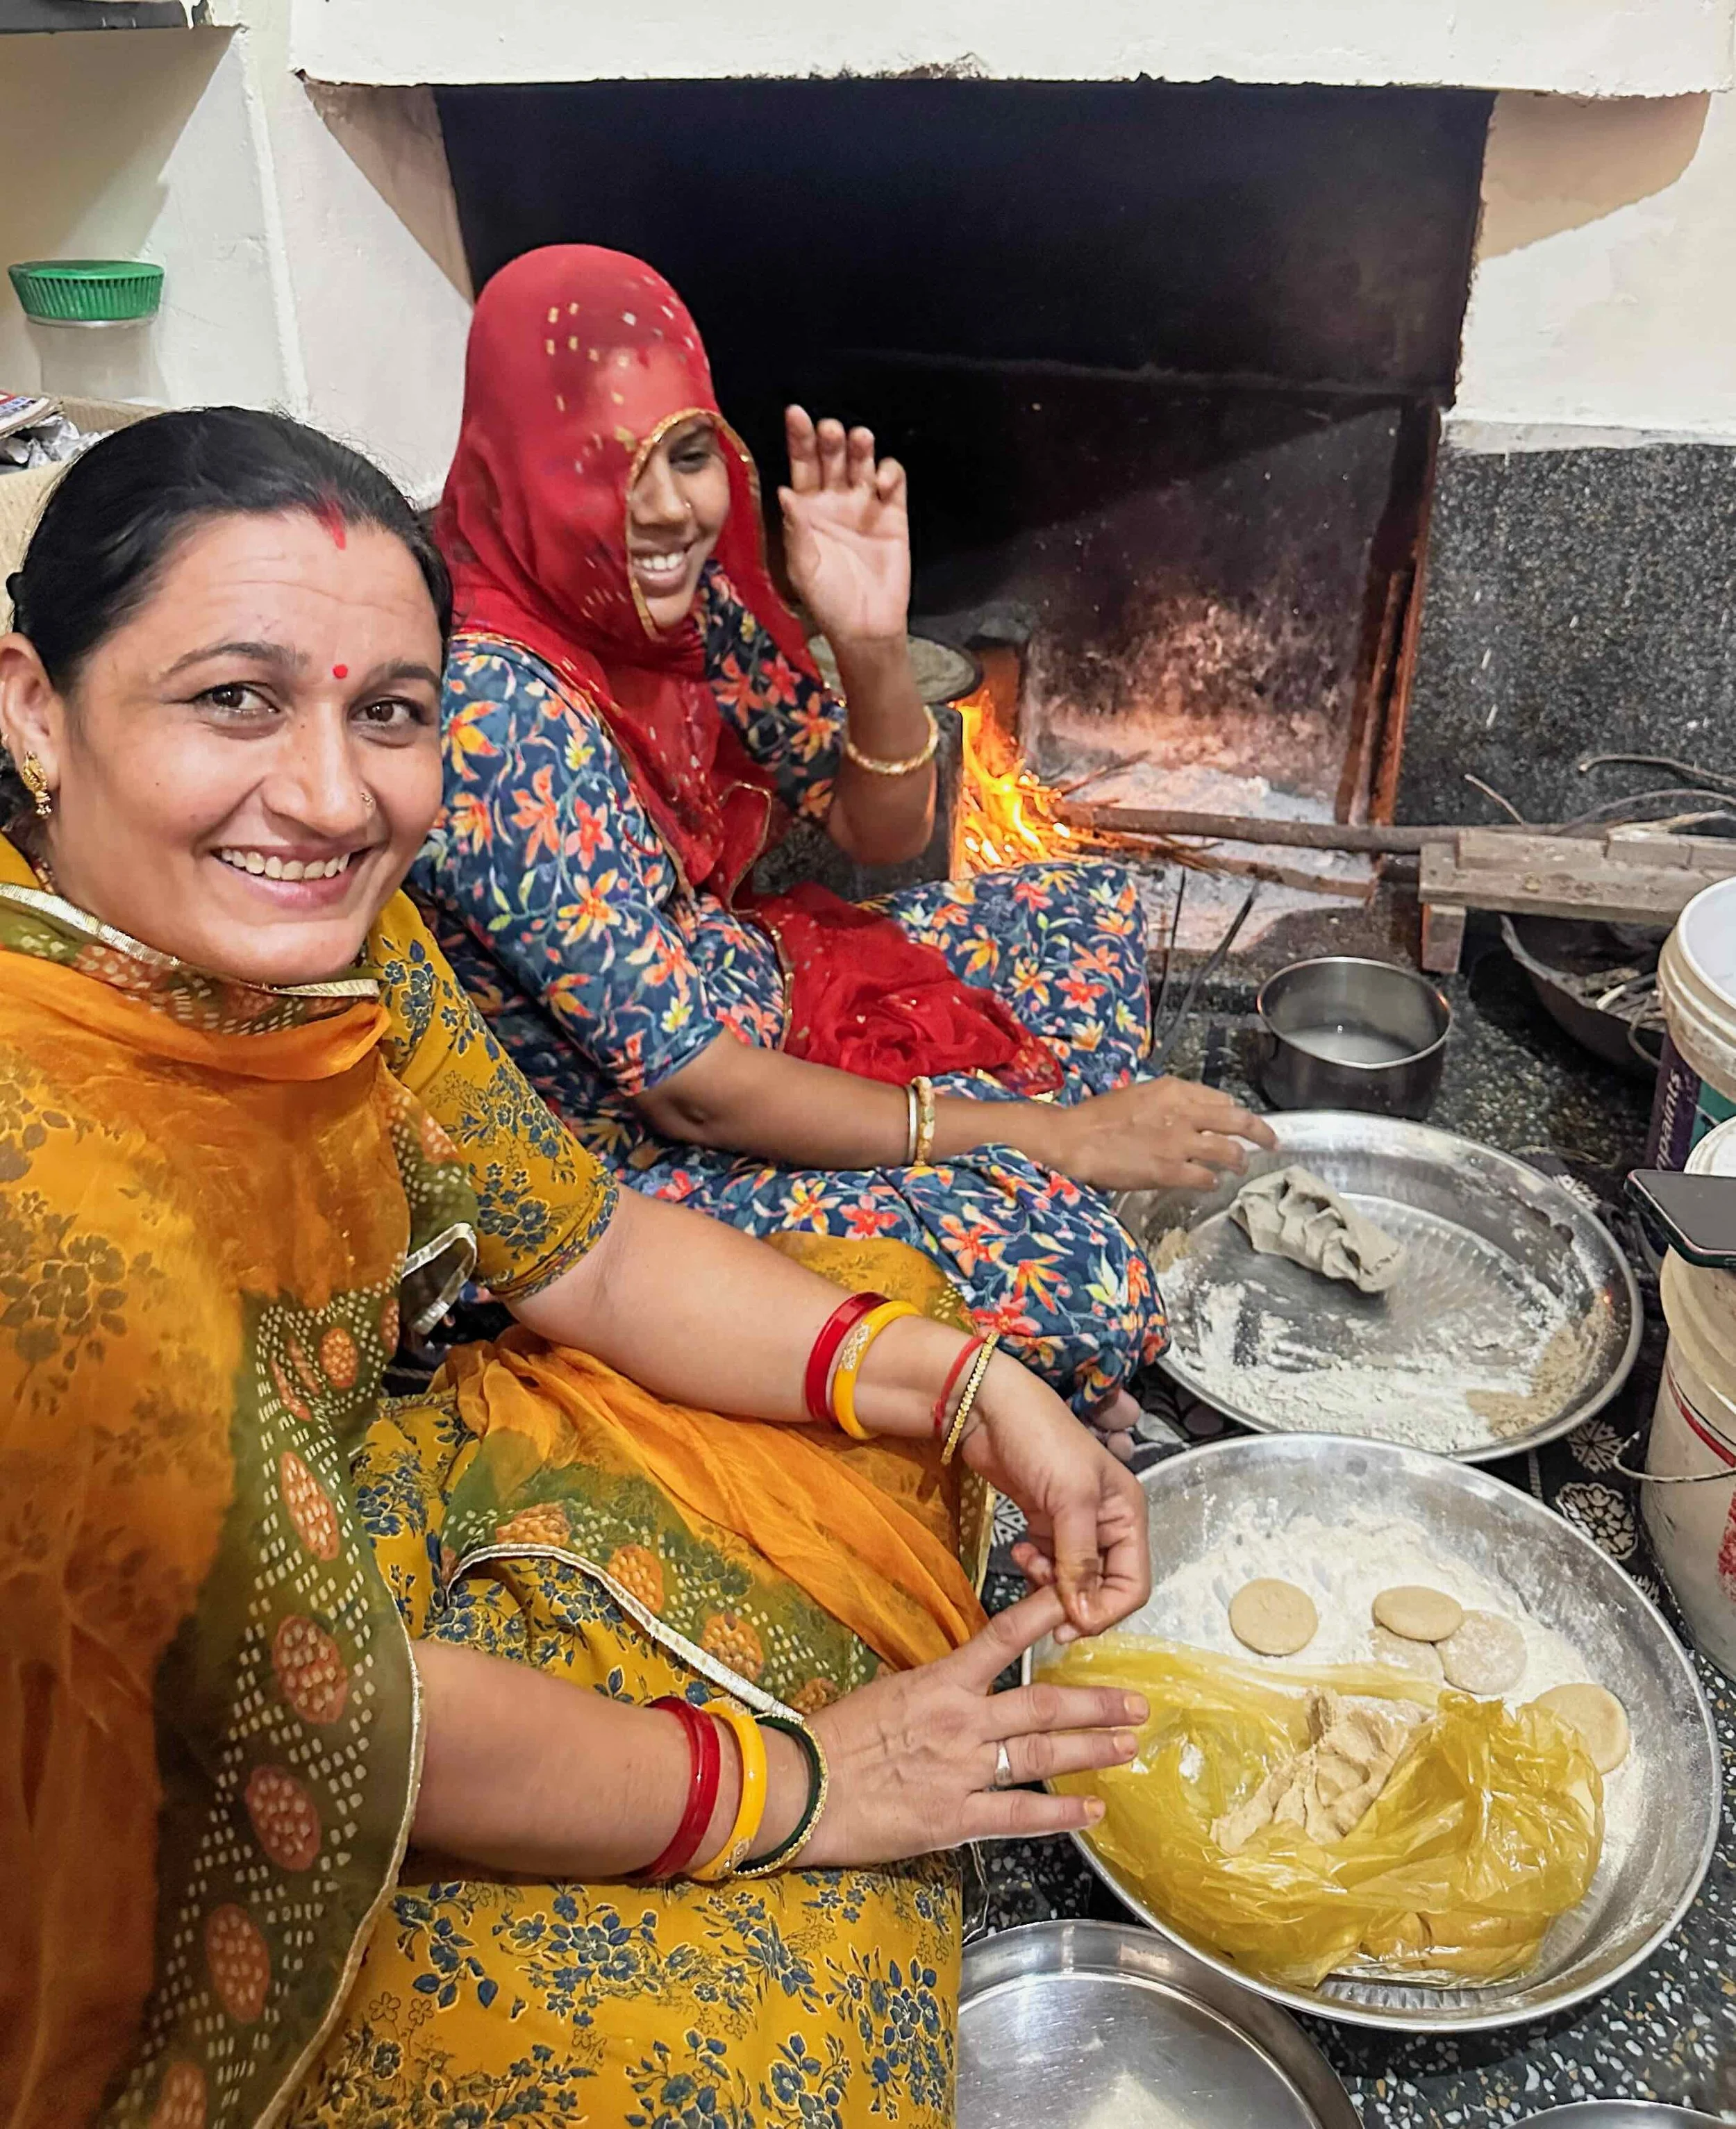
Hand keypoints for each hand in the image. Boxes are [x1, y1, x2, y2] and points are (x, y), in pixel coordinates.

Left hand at [779, 406, 910, 646]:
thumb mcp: (803, 568)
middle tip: (830, 431)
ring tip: (858, 440)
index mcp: (807, 508)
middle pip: (831, 457)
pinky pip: (894, 481)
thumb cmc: (827, 600)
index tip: (796, 415)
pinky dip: (890, 473)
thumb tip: (784, 492)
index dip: (799, 439)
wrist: (865, 626)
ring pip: (863, 462)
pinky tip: (882, 483)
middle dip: (830, 439)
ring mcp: (866, 503)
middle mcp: (835, 499)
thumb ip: (796, 530)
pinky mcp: (895, 513)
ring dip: (860, 447)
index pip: (801, 464)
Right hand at [802, 1588, 1142, 1866]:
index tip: (1081, 1605)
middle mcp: (961, 1721)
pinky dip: (1062, 1813)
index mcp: (941, 1682)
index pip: (1003, 1637)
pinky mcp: (957, 1818)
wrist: (802, 1787)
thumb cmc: (837, 1738)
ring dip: (1092, 1750)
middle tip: (1138, 1703)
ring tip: (1128, 1746)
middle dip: (1096, 1703)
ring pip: (1042, 1756)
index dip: (1046, 1616)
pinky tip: (1093, 1810)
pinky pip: (1021, 1815)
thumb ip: (937, 1692)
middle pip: (1043, 1705)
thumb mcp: (889, 1694)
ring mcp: (963, 1770)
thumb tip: (968, 1689)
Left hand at [960, 1353, 1150, 1634]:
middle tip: (1041, 1606)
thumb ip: (1080, 1557)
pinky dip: (1035, 1569)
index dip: (1106, 1610)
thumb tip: (1083, 1613)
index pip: (1133, 1584)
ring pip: (1073, 1582)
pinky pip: (1049, 1566)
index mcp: (1127, 1515)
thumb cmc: (1040, 1438)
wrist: (989, 1409)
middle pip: (1103, 1588)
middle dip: (1074, 1599)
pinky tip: (1020, 1552)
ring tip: (1028, 1564)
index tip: (1071, 1623)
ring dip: (1050, 1585)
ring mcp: (1074, 1526)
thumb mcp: (1070, 1498)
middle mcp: (1107, 1524)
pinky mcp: (1045, 1525)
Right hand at [1039, 1077, 1275, 1193]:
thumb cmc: (1100, 1116)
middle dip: (1260, 1131)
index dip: (1236, 1111)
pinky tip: (1212, 1182)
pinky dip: (1213, 1180)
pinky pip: (1205, 1177)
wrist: (1075, 1137)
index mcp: (1175, 1091)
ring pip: (1228, 1151)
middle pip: (1238, 1120)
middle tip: (1272, 1141)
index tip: (1243, 1119)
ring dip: (1239, 1159)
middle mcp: (1184, 1114)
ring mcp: (1179, 1144)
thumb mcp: (1140, 1095)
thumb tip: (1190, 1113)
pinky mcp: (1170, 1171)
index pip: (1220, 1099)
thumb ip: (1169, 1102)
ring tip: (1242, 1165)